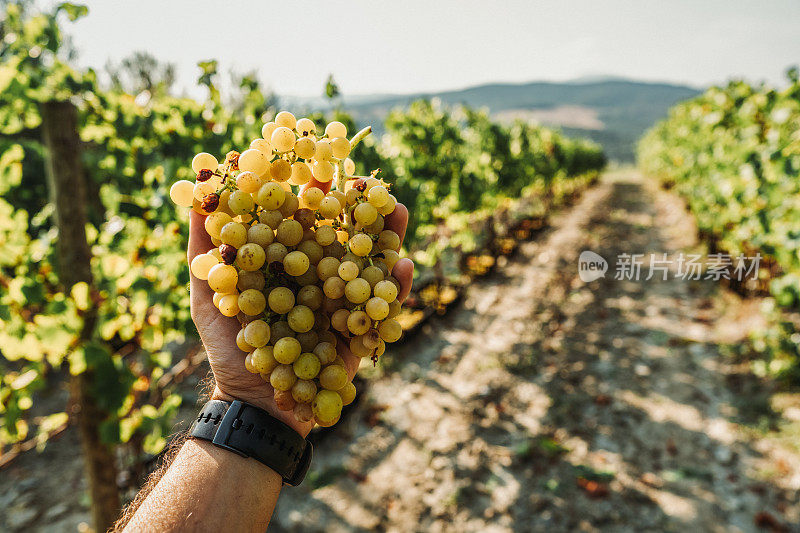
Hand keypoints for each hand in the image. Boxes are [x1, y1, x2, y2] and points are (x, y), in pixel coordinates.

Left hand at [187, 177, 413, 436]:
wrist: (253, 402)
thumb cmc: (229, 348)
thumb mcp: (207, 297)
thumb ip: (205, 251)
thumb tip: (192, 195)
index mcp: (290, 263)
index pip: (308, 220)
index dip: (315, 194)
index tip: (318, 167)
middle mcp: (321, 276)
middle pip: (346, 234)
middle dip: (359, 206)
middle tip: (368, 181)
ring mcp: (344, 302)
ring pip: (373, 262)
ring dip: (389, 236)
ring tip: (397, 210)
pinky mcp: (362, 330)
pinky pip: (385, 306)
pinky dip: (397, 287)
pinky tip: (402, 265)